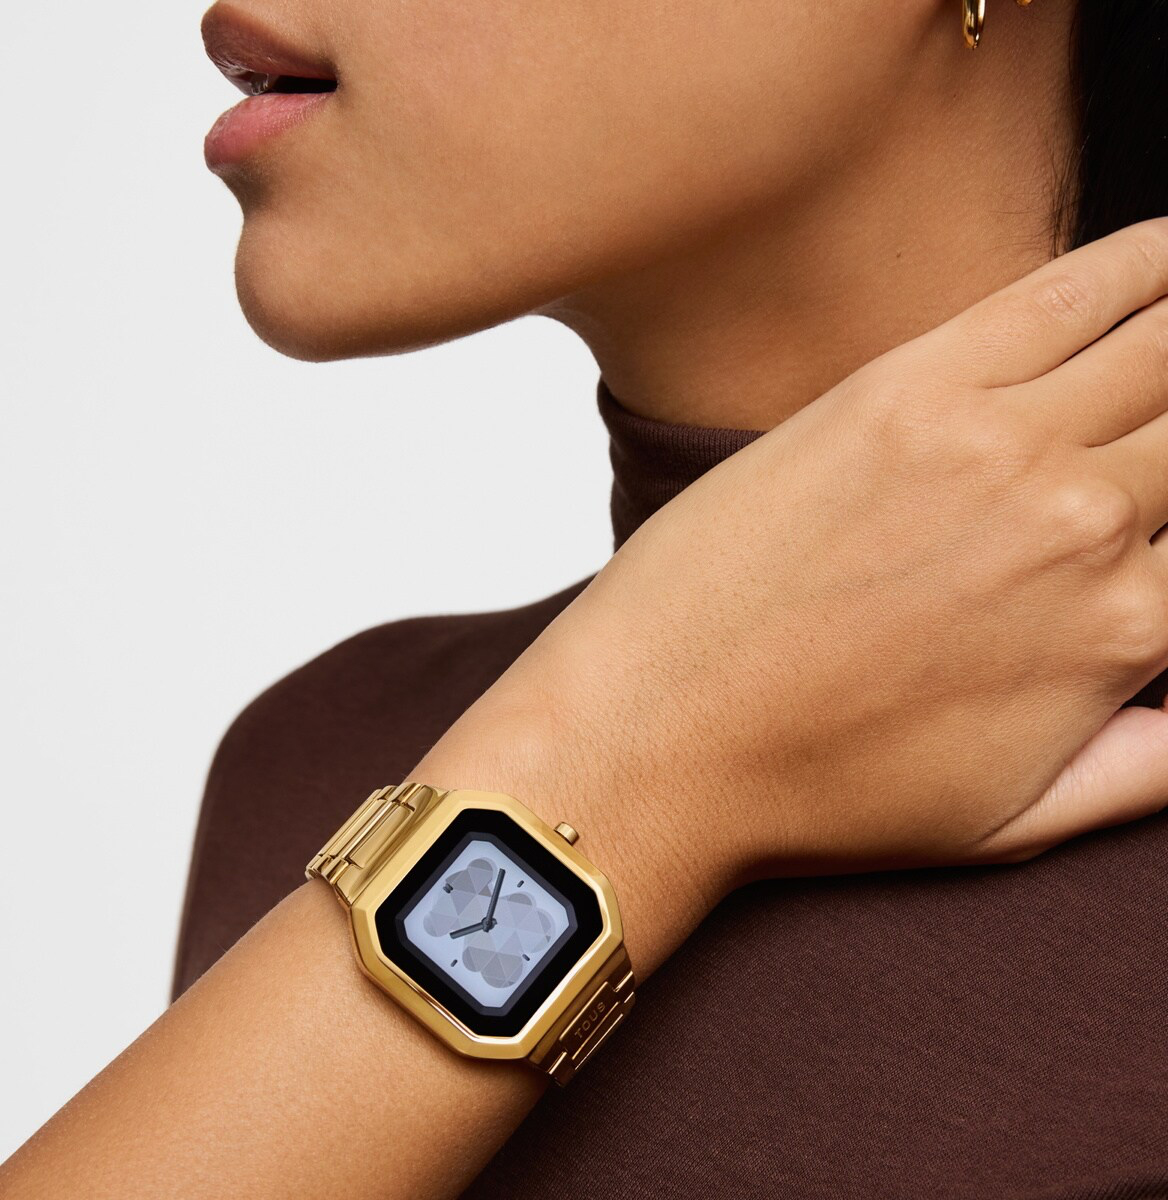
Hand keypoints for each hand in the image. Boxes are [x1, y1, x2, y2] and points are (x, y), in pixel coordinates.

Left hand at [419, 217, 1167, 958]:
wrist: (653, 737)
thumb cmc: (816, 790)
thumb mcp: (1010, 824)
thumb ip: (1147, 769)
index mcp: (1118, 634)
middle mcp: (1078, 524)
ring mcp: (989, 444)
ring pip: (1167, 342)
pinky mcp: (900, 389)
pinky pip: (1061, 292)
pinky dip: (1142, 261)